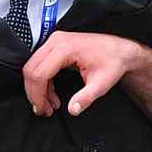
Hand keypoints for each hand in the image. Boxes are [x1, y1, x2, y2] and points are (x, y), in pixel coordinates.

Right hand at [22, 31, 143, 117]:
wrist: (120, 51)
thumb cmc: (112, 62)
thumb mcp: (101, 84)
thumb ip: (86, 98)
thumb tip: (73, 110)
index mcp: (65, 48)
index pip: (39, 73)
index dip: (37, 95)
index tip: (42, 109)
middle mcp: (56, 41)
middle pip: (31, 69)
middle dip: (34, 93)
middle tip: (43, 110)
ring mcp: (55, 41)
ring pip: (33, 67)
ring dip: (38, 88)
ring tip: (49, 106)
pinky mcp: (55, 46)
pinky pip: (40, 64)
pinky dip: (43, 82)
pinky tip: (52, 95)